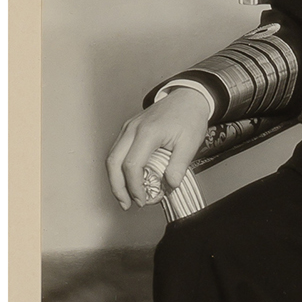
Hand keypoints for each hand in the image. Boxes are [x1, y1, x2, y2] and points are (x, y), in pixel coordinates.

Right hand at [106, 88, 212, 208]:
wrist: (187, 97)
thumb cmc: (189, 118)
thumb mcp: (190, 143)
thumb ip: (178, 166)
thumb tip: (169, 186)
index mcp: (148, 132)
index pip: (132, 164)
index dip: (134, 186)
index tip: (143, 201)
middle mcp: (132, 129)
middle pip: (113, 162)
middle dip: (117, 187)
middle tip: (126, 204)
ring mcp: (128, 128)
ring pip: (111, 157)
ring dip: (115, 180)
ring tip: (125, 197)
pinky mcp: (128, 129)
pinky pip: (117, 151)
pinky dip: (118, 169)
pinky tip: (127, 181)